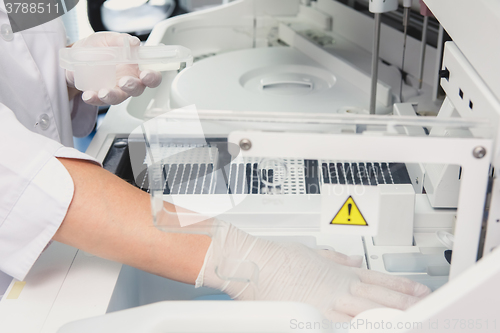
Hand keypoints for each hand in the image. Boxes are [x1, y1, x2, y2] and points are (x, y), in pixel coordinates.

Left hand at [66, 32, 161, 105]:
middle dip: (133, 87)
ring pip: (119, 98)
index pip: (152, 75)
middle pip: (138, 89)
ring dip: (113, 96)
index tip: (145, 74)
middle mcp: (129, 81)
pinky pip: (99, 101)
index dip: (152, 77)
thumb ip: (120, 39)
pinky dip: (94, 99)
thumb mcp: (107, 39)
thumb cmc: (96, 48)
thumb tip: (133, 42)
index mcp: (136, 67)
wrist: (75, 58)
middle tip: (124, 82)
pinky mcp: (101, 96)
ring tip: (103, 92)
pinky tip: (88, 95)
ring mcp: (115, 90)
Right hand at [197, 221, 430, 322]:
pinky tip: (377, 327)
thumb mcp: (311, 252)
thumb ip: (334, 257)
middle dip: (406, 301)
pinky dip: (365, 325)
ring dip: (394, 313)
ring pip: (371, 308)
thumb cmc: (279, 257)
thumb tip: (349, 259)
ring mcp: (331, 300)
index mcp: (339, 271)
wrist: (258, 264)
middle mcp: (340, 285)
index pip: (378, 279)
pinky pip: (348, 322)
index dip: (400, 285)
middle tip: (426, 304)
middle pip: (380, 294)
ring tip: (414, 317)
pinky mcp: (318, 313)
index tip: (417, 290)